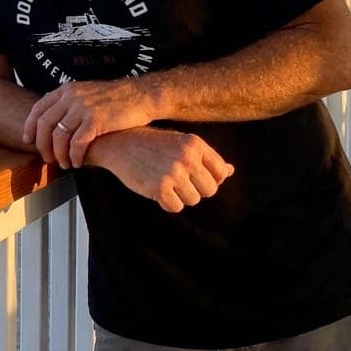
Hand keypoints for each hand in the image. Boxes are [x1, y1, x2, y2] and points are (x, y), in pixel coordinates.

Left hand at [23, 79, 155, 168]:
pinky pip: (77, 143)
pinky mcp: (96, 120)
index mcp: (67, 90)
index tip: (28, 140)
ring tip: (64, 163)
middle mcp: (72, 97)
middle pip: (45, 124)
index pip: (38, 108)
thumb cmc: (114, 99)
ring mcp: (83, 108)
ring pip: (59, 136)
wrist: (140, 96)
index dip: (30, 126)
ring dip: (59, 154)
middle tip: (47, 158)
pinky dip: (75, 156)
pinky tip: (78, 162)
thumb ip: (68, 104)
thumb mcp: (85, 93)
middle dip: (43, 145)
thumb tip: (53, 121)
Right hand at [84, 127, 234, 213]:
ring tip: (166, 182)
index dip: (209, 178)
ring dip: (180, 196)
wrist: (119, 143)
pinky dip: (168, 203)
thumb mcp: (182, 144)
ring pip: (193, 199)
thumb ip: (206, 158)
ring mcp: (173, 173)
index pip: (221, 172)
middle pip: (209, 190)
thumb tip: (230, 171)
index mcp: (195, 144)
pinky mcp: (159, 188)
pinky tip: (158, 190)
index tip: (194, 175)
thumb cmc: (153, 144)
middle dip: (196, 189)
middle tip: (178, 180)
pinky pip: (176, 207)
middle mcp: (187, 158)